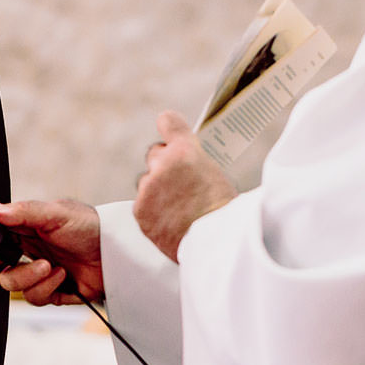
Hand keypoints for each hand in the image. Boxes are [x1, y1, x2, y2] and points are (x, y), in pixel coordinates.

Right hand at [0, 198, 103, 303]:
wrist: (120, 254)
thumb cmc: (91, 226)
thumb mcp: (57, 213)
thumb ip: (25, 212)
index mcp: (22, 226)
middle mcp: (26, 248)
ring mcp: (36, 271)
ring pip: (10, 283)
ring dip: (28, 277)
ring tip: (50, 267)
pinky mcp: (51, 291)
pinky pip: (34, 298)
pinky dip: (46, 288)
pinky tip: (63, 276)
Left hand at [134, 111, 235, 260]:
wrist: (217, 242)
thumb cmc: (225, 212)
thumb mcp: (216, 175)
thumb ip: (194, 163)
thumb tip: (186, 164)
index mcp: (185, 151)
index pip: (168, 122)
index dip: (169, 127)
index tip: (168, 128)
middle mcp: (162, 164)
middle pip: (154, 154)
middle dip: (164, 165)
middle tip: (180, 183)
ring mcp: (148, 188)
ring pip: (147, 182)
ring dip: (157, 190)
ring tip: (179, 209)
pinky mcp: (140, 211)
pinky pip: (143, 205)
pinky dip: (153, 212)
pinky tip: (171, 221)